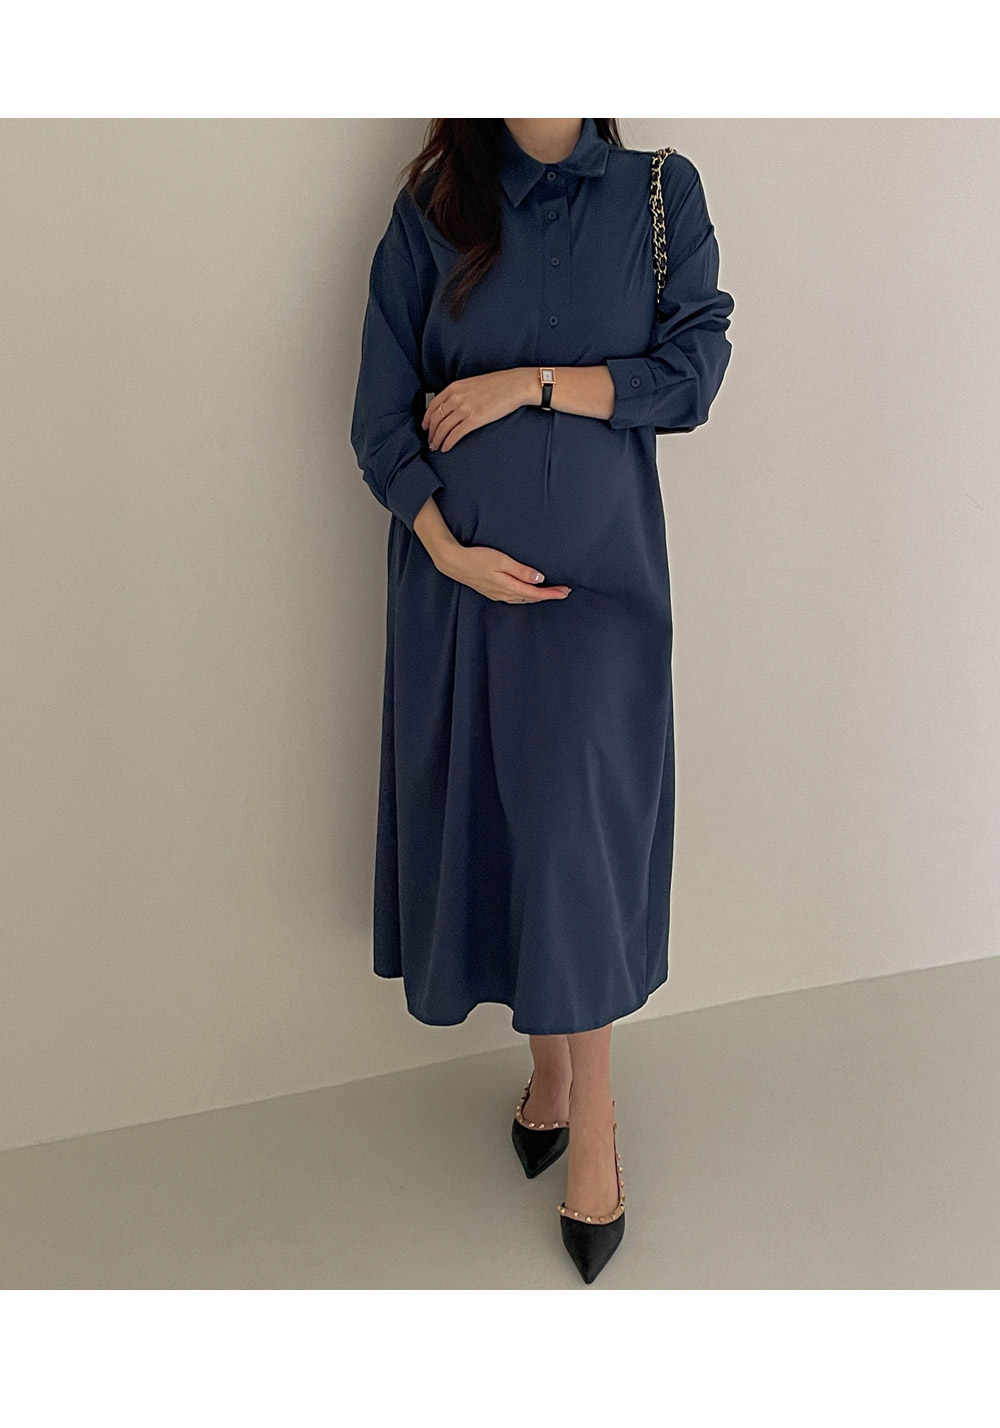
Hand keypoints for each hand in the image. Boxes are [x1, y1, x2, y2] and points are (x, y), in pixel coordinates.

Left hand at [422, 368, 534, 451]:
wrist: (514, 385)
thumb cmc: (499, 384)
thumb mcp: (473, 383)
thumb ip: (461, 393)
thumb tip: (454, 405)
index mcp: (454, 387)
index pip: (433, 405)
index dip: (426, 419)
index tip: (425, 427)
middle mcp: (456, 398)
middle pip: (435, 419)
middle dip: (430, 433)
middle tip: (430, 441)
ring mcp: (464, 409)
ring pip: (442, 428)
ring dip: (437, 440)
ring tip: (436, 447)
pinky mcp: (474, 420)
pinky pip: (455, 434)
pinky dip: (448, 443)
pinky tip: (446, 448)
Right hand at [435, 542, 571, 603]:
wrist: (454, 563)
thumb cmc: (477, 558)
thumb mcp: (502, 561)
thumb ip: (521, 571)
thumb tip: (539, 579)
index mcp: (509, 587)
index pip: (536, 594)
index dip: (552, 593)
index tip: (565, 591)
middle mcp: (505, 594)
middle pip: (532, 599)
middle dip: (549, 595)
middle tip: (564, 591)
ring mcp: (498, 595)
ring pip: (524, 599)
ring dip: (538, 597)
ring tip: (551, 592)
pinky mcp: (493, 592)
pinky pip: (515, 598)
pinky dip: (527, 596)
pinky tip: (529, 592)